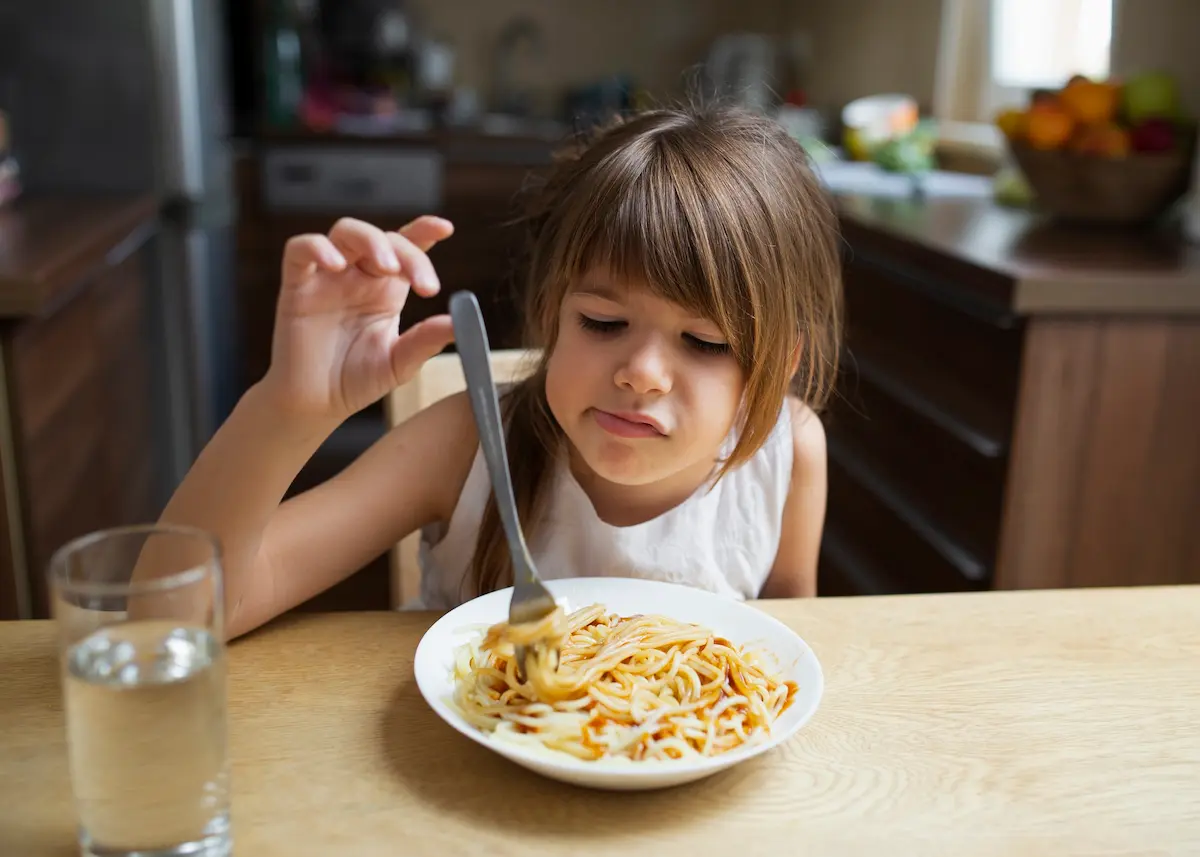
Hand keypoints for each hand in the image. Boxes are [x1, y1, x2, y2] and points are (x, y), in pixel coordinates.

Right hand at [264, 216, 455, 421]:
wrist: (315, 404)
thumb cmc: (356, 380)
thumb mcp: (399, 363)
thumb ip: (426, 341)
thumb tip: (460, 323)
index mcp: (387, 289)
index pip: (407, 247)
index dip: (424, 230)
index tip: (446, 228)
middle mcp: (359, 276)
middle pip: (382, 238)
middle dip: (405, 252)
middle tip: (423, 284)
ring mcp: (327, 278)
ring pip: (344, 232)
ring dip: (369, 240)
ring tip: (387, 267)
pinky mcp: (296, 286)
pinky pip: (299, 250)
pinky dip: (317, 248)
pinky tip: (335, 264)